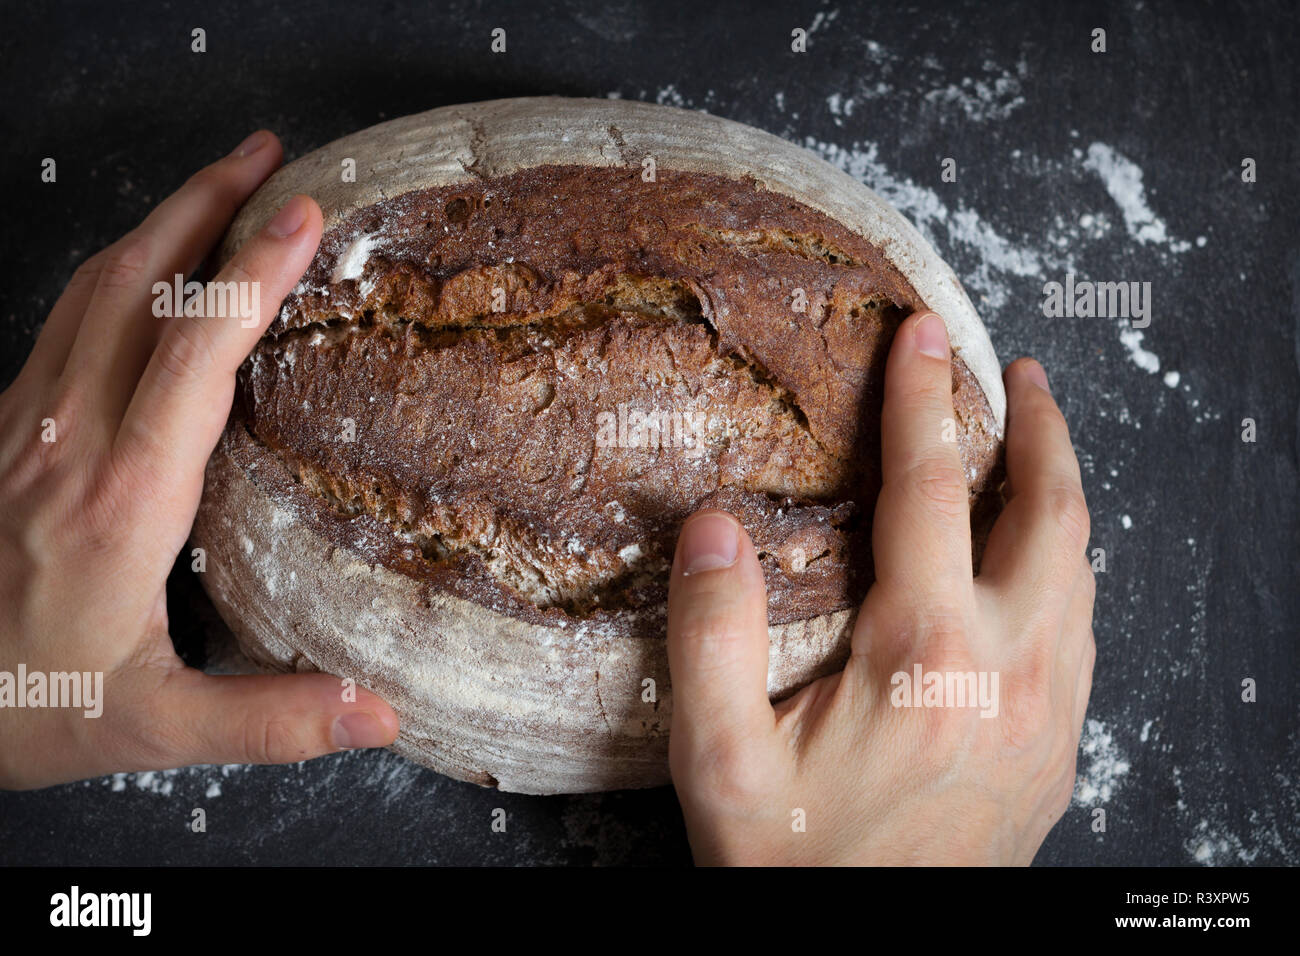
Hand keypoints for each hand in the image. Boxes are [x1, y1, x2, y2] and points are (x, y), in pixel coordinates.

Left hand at [0, 131, 398, 789]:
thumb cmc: (26, 709)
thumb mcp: (155, 729)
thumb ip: (269, 720)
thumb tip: (381, 714)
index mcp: (122, 504)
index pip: (192, 359)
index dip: (249, 277)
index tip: (302, 216)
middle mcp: (68, 444)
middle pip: (135, 287)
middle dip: (204, 205)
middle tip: (270, 156)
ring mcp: (25, 427)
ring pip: (91, 290)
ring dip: (160, 222)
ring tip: (221, 181)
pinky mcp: (6, 429)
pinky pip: (65, 319)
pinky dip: (119, 269)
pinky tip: (147, 268)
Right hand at [666, 310, 1094, 864]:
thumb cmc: (794, 867)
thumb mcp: (720, 762)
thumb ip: (711, 638)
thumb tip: (714, 525)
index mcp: (924, 656)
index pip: (929, 491)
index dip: (922, 399)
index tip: (921, 334)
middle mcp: (1009, 670)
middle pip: (1051, 513)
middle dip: (1041, 427)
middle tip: (1020, 372)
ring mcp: (1049, 713)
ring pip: (1081, 568)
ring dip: (1061, 492)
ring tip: (1036, 446)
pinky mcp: (1058, 748)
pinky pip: (1084, 627)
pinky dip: (1068, 564)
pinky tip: (1041, 561)